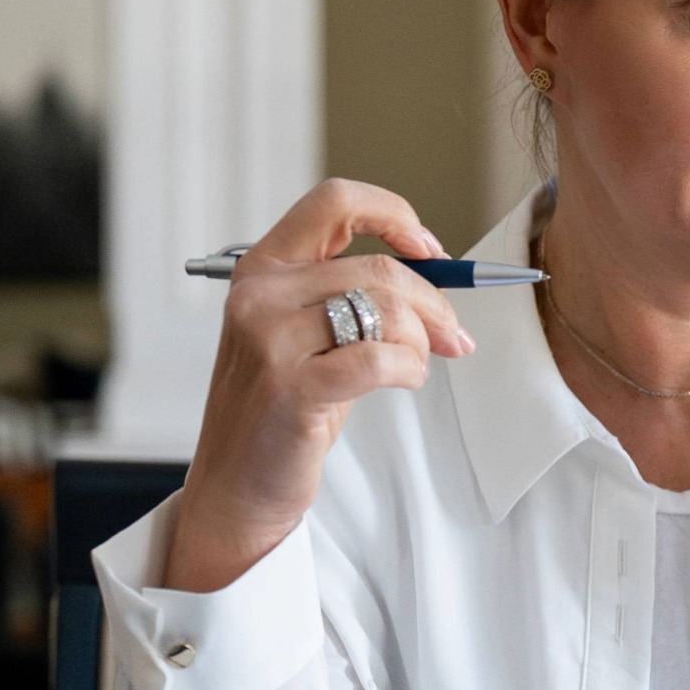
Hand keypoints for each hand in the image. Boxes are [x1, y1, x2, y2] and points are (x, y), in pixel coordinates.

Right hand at [165, 180, 475, 592]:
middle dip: (434, 302)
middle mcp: (259, 294)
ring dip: (422, 340)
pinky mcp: (291, 387)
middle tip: (453, 336)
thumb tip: (441, 275)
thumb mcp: (306, 335)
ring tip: (417, 364)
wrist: (236, 488)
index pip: (335, 201)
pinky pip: (383, 357)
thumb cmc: (282, 410)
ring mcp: (269, 339)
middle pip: (379, 266)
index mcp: (262, 268)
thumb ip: (354, 294)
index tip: (431, 252)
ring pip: (386, 308)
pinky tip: (405, 380)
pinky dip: (411, 368)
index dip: (395, 216)